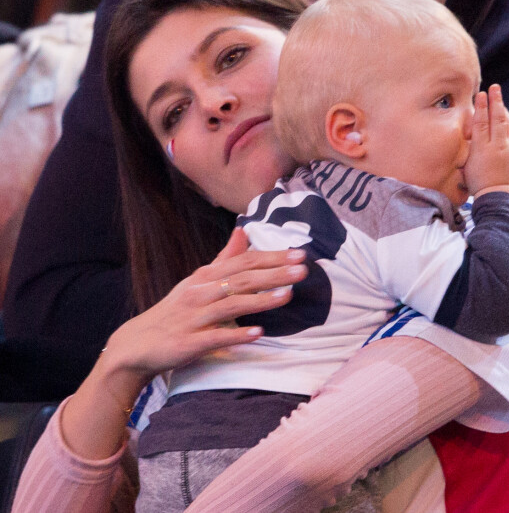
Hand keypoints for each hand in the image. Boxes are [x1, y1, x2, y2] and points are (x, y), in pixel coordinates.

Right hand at [101, 228, 307, 387]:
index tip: (299, 254)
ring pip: (230, 305)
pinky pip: (214, 338)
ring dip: (261, 300)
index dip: (272, 257)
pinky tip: (258, 334)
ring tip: (288, 296)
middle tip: (304, 270)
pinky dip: (236, 335)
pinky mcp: (188, 343)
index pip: (243, 261)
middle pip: (241, 279)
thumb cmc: (175, 311)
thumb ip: (223, 258)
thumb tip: (243, 232)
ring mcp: (193, 317)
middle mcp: (200, 292)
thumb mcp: (197, 281)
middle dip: (274, 274)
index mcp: (205, 276)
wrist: (136, 344)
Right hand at [464, 84, 508, 200]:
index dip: (481, 108)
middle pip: (497, 119)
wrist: (500, 197)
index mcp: (481, 149)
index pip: (481, 123)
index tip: (480, 95)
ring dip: (504, 110)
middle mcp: (497, 146)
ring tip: (500, 100)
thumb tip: (463, 141)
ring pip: (508, 124)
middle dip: (495, 102)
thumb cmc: (478, 186)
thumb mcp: (466, 168)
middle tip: (495, 88)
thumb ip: (465, 153)